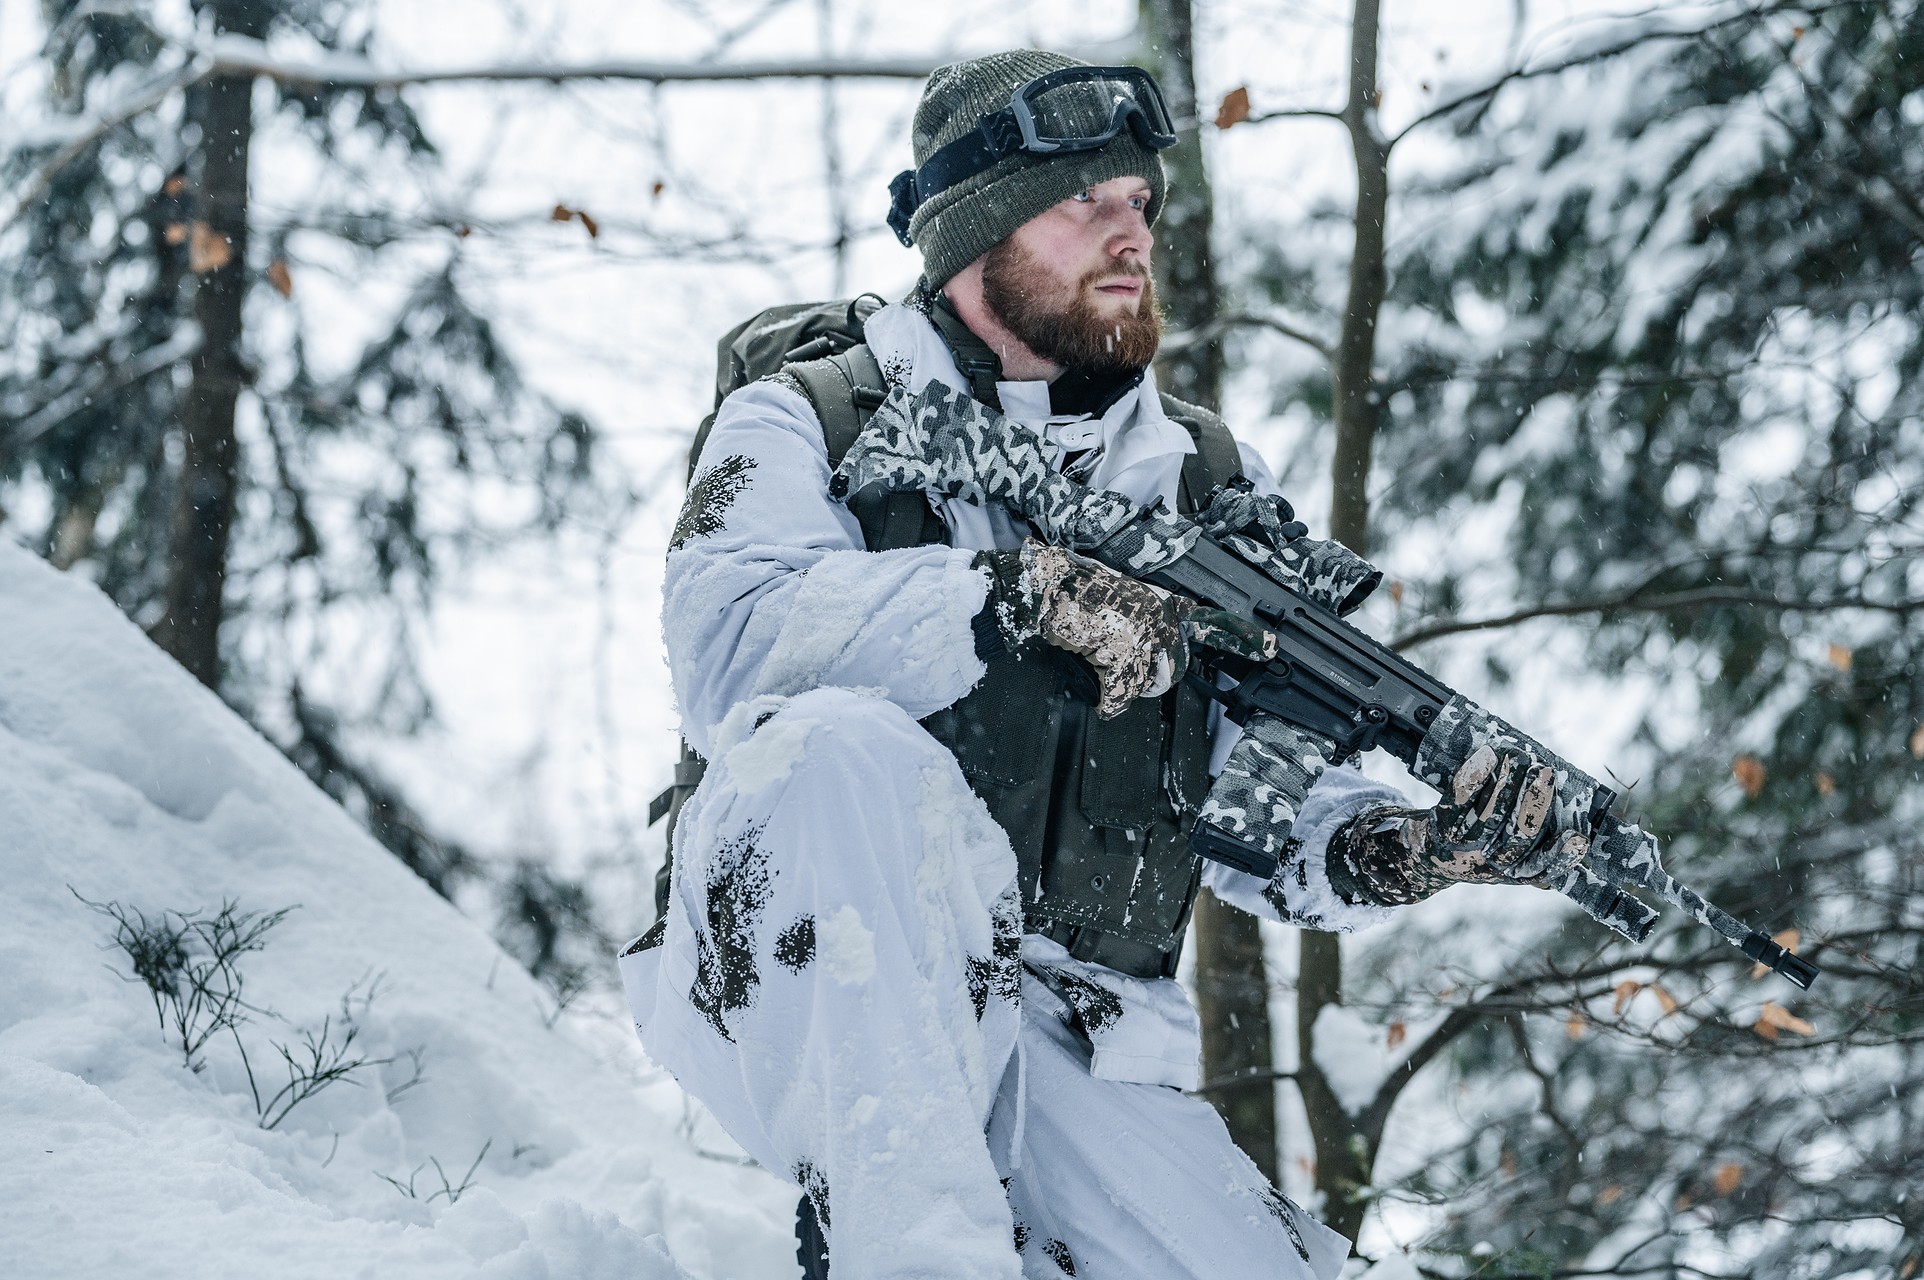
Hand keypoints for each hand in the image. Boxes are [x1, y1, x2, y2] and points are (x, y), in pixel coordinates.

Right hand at [978, 540, 1275, 719]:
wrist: (1047, 589)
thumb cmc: (1077, 591)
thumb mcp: (1123, 599)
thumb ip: (1147, 621)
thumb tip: (1147, 659)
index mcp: (1163, 601)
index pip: (1214, 620)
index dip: (1245, 636)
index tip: (1273, 647)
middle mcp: (1162, 618)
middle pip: (1171, 672)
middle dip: (1145, 674)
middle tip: (1117, 654)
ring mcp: (1144, 637)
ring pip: (1147, 685)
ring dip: (1123, 679)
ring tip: (1098, 652)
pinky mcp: (1123, 656)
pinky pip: (1119, 697)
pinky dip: (1104, 694)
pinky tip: (1089, 670)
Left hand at [1325, 744, 1592, 905]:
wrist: (1423, 856)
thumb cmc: (1481, 843)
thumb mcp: (1510, 846)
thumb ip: (1538, 831)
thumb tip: (1571, 798)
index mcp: (1518, 872)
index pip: (1545, 870)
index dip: (1563, 857)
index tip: (1577, 836)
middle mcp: (1491, 866)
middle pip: (1518, 840)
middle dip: (1533, 804)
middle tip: (1545, 770)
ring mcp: (1463, 850)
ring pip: (1488, 819)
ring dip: (1504, 784)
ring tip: (1518, 755)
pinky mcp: (1439, 830)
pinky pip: (1458, 804)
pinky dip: (1472, 779)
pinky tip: (1485, 756)